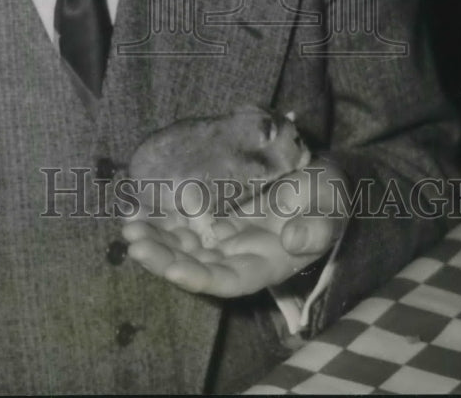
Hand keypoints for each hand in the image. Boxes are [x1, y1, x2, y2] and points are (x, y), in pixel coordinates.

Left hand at [121, 157, 347, 297]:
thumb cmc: (328, 197)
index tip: (173, 270)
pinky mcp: (216, 214)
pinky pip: (184, 222)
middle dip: (164, 257)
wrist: (319, 180)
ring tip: (129, 225)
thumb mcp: (331, 208)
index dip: (202, 278)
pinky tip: (138, 207)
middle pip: (197, 265)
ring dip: (156, 239)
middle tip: (134, 241)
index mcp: (269, 263)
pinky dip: (162, 217)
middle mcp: (241, 255)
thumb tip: (295, 240)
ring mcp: (226, 235)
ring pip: (185, 246)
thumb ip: (318, 227)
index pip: (230, 281)